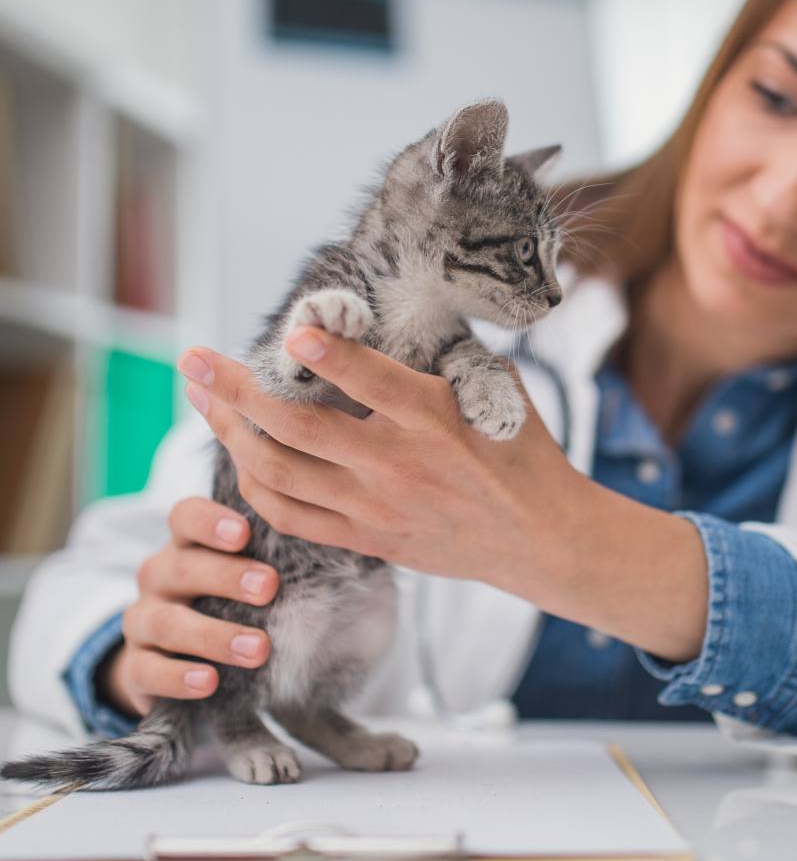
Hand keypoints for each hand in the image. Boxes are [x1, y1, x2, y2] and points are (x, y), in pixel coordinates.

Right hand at [103, 497, 279, 716]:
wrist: (174, 658)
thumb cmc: (229, 601)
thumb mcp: (246, 574)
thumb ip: (280, 560)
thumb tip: (348, 550)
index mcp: (187, 544)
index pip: (185, 516)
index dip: (210, 521)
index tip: (244, 533)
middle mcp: (159, 576)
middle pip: (182, 567)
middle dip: (226, 576)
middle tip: (269, 588)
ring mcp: (142, 621)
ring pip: (167, 622)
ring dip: (214, 635)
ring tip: (259, 649)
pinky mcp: (135, 667)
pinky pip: (147, 671)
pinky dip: (178, 677)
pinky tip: (209, 682)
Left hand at [176, 328, 585, 591]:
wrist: (538, 536)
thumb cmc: (521, 453)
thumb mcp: (496, 391)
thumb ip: (443, 359)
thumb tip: (389, 322)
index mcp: (434, 418)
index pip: (369, 380)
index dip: (326, 353)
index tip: (288, 331)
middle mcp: (397, 463)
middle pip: (297, 427)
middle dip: (235, 390)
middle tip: (194, 359)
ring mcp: (377, 507)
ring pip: (281, 472)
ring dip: (231, 434)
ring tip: (203, 402)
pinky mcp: (369, 538)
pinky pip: (293, 516)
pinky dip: (257, 485)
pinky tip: (240, 457)